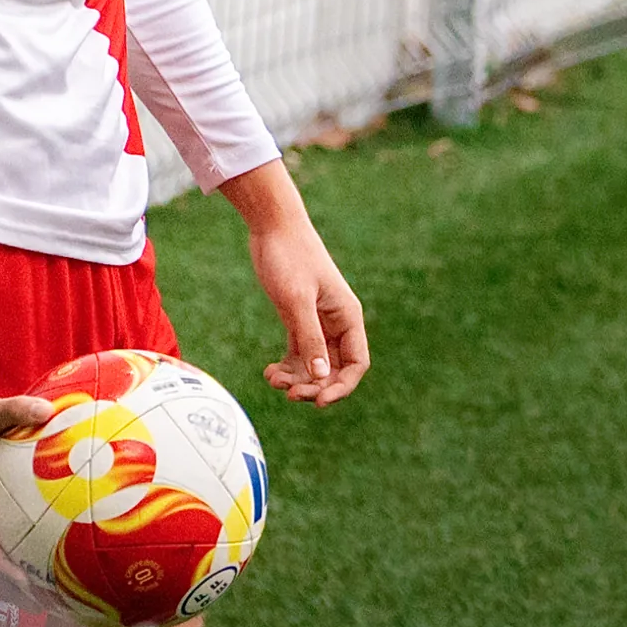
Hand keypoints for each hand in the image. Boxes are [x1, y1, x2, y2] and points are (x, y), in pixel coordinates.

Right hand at [0, 332, 53, 600]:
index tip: (28, 585)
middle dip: (15, 584)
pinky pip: (0, 533)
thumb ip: (16, 410)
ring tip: (53, 594)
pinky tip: (49, 554)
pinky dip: (19, 549)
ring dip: (17, 574)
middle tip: (51, 602)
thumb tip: (48, 410)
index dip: (3, 566)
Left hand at [220, 158, 369, 406]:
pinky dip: (287, 367)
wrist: (272, 225)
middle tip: (289, 393)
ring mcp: (317, 321)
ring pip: (315, 365)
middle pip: (335, 369)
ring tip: (273, 380)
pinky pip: (299, 354)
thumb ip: (309, 339)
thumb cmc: (288, 257)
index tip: (318, 401)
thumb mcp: (296, 300)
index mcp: (347, 316)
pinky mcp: (297, 318)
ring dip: (298, 379)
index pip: (357, 363)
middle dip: (315, 386)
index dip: (342, 387)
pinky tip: (270, 372)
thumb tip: (322, 377)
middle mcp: (336, 322)